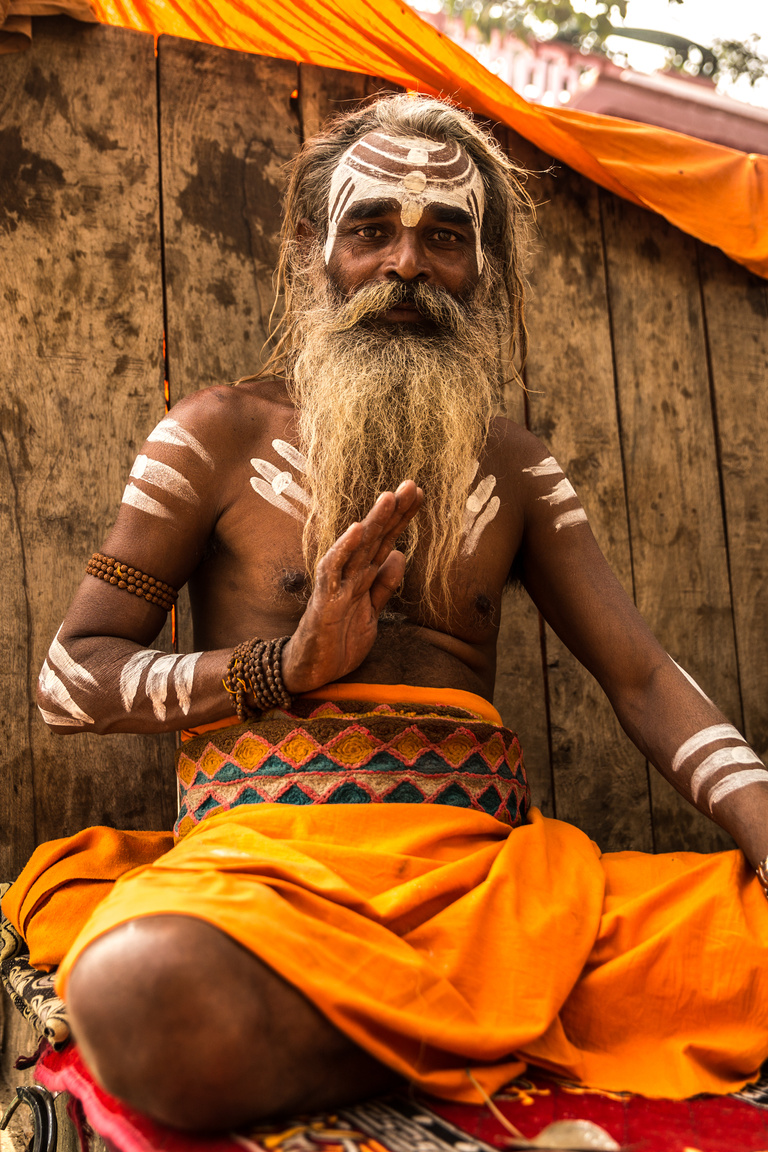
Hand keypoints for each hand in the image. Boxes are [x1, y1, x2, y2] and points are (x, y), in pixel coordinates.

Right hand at [281, 481, 422, 693]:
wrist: (312, 671)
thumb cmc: (339, 641)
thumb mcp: (372, 612)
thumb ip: (384, 585)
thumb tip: (400, 553)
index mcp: (363, 576)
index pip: (385, 541)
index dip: (401, 518)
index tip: (418, 494)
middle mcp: (350, 575)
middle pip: (374, 537)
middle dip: (393, 511)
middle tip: (411, 485)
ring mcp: (336, 585)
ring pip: (357, 548)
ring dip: (372, 522)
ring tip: (389, 497)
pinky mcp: (325, 601)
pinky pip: (333, 571)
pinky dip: (344, 549)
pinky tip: (356, 529)